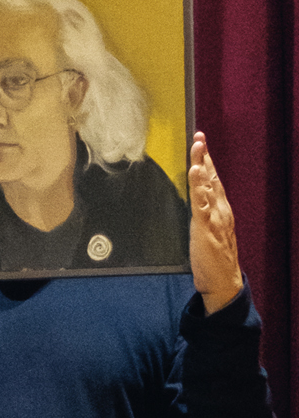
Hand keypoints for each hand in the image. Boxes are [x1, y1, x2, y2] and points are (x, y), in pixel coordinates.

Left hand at [188, 132, 243, 314]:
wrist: (222, 280)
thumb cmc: (213, 257)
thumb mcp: (207, 230)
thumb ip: (203, 215)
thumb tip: (195, 201)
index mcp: (220, 210)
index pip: (213, 180)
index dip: (206, 160)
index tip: (200, 142)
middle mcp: (220, 210)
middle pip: (212, 178)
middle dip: (205, 157)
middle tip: (199, 136)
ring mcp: (215, 218)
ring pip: (208, 188)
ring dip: (202, 167)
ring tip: (197, 148)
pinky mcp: (207, 229)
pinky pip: (202, 205)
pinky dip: (199, 188)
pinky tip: (195, 175)